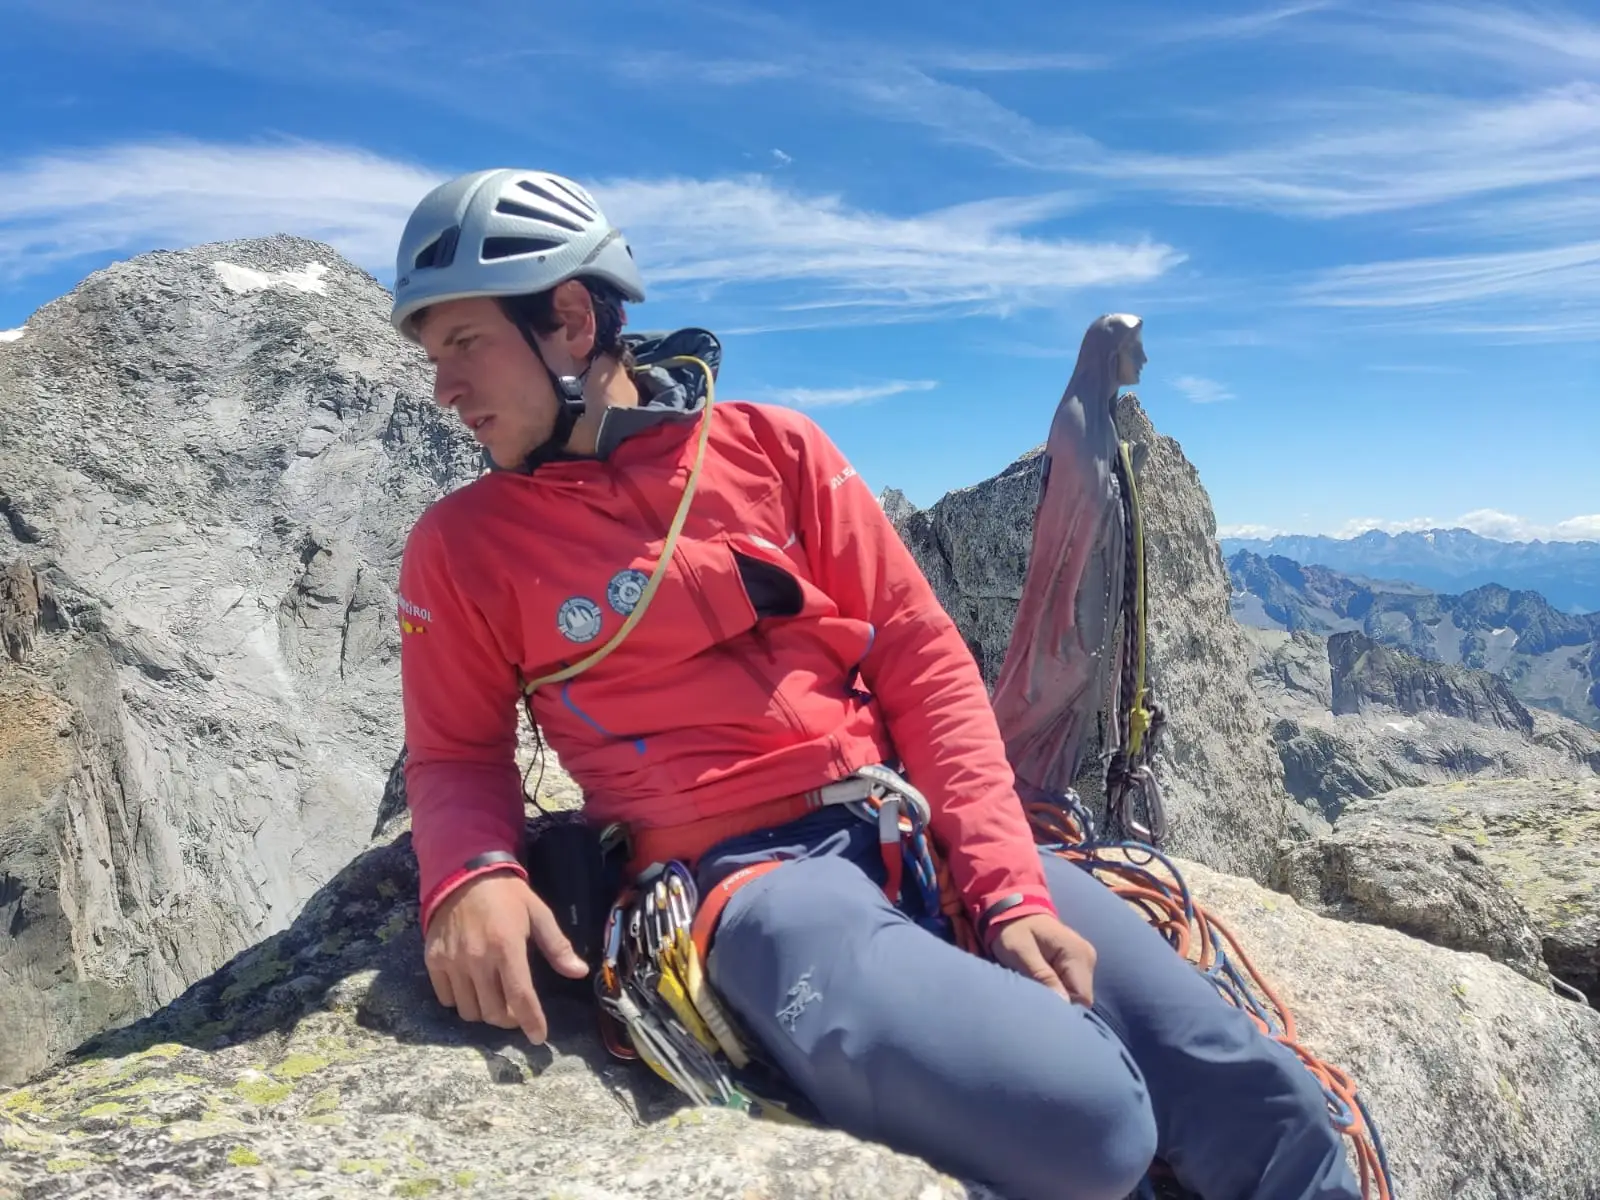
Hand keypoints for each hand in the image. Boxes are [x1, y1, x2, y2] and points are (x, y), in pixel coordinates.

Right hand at [423, 871, 588, 1043]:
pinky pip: (447, 999)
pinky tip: (472, 987)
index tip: (538, 1037)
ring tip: (495, 998)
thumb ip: (557, 946)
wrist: (463, 874)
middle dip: (510, 1019)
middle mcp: (477, 959)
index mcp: (507, 947)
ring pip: (470, 1011)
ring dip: (485, 1012)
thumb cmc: (507, 895)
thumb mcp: (538, 914)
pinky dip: (461, 1001)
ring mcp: (452, 962)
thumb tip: (580, 972)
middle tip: (517, 1010)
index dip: (531, 1021)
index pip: (521, 996)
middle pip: (494, 1012)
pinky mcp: (433, 961)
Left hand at [990, 914, 1096, 1006]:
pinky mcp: (1078, 965)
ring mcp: (1085, 961)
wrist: (1014, 912)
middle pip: (1081, 998)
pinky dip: (1059, 991)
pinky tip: (1043, 985)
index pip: (1082, 997)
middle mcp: (1087, 957)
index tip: (1040, 1009)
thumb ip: (1042, 976)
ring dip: (1059, 997)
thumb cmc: (1013, 931)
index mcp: (1076, 953)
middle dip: (1060, 1004)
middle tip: (1034, 999)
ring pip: (1078, 995)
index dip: (1064, 1009)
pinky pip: (1073, 988)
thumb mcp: (1020, 953)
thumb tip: (1063, 1002)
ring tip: (1036, 989)